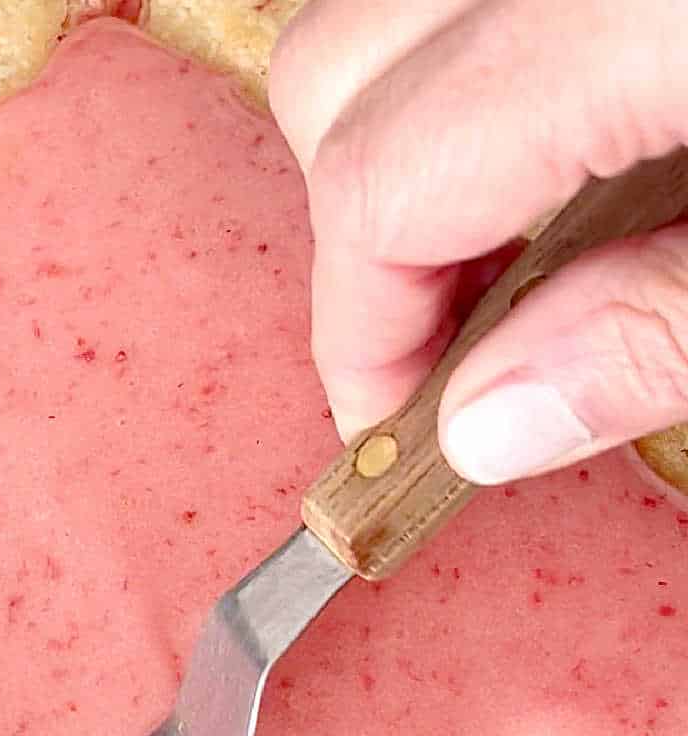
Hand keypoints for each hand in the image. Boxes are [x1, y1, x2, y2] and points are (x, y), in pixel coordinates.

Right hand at [267, 0, 687, 483]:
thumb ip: (656, 326)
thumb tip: (487, 428)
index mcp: (619, 17)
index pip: (381, 181)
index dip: (362, 339)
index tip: (397, 434)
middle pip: (338, 76)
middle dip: (356, 237)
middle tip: (449, 352)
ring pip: (383, 23)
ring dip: (402, 150)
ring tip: (509, 261)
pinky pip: (461, 3)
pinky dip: (468, 88)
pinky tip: (561, 159)